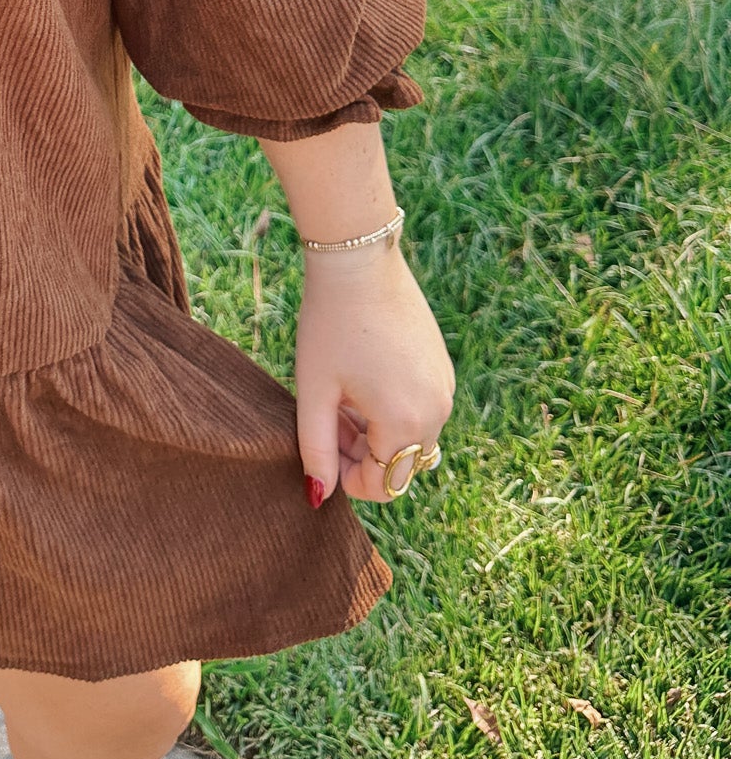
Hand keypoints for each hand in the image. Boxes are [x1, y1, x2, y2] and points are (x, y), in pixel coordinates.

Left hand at [294, 238, 453, 503]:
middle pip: (400, 465)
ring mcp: (445, 388)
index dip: (347, 478)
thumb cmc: (329, 325)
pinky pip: (421, 409)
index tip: (321, 443)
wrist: (360, 262)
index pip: (384, 486)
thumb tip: (318, 497)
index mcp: (406, 422)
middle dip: (361, 455)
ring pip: (411, 438)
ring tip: (342, 394)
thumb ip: (315, 450)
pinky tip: (362, 378)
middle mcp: (437, 411)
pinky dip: (392, 410)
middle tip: (328, 415)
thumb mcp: (314, 391)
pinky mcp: (443, 368)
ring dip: (376, 433)